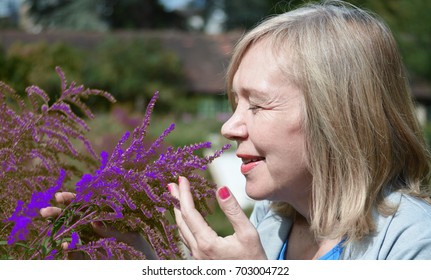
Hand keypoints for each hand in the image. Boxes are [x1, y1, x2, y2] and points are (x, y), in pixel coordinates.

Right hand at [40, 192, 156, 258]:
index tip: (59, 196)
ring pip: (70, 235)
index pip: (87, 206)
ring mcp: (91, 245)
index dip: (73, 200)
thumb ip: (113, 230)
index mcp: (107, 219)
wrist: (146, 269)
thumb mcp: (131, 238)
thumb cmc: (143, 249)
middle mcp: (96, 231)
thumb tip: (93, 222)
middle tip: (45, 211)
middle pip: (74, 219)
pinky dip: (69, 250)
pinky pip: (75, 254)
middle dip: (59, 214)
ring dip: (58, 230)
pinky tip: (64, 245)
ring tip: (49, 224)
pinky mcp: (88, 259)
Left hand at [168, 176, 266, 259]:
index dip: (184, 193)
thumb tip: (221, 188)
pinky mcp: (201, 261)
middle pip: (181, 220)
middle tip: (172, 184)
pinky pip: (187, 239)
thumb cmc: (253, 261)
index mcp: (207, 243)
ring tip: (176, 198)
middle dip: (176, 200)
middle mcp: (198, 251)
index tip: (181, 178)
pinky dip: (184, 223)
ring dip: (178, 212)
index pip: (189, 212)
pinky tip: (187, 218)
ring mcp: (197, 258)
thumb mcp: (248, 234)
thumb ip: (233, 210)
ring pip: (182, 231)